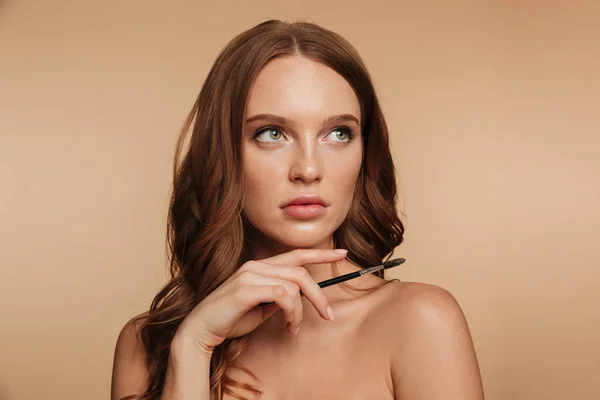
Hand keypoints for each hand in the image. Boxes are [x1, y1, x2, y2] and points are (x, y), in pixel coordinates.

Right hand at [173, 248, 345, 355]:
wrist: (201, 330)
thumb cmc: (231, 319)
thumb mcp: (262, 307)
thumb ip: (279, 297)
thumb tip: (299, 297)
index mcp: (259, 267)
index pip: (295, 255)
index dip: (320, 253)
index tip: (342, 254)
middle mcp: (255, 266)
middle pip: (301, 271)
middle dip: (319, 295)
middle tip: (329, 315)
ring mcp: (250, 275)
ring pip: (294, 286)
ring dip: (301, 312)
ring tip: (294, 329)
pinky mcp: (246, 289)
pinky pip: (283, 296)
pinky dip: (292, 313)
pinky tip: (288, 326)